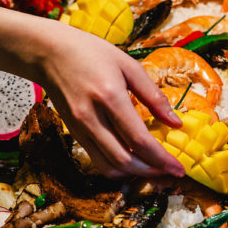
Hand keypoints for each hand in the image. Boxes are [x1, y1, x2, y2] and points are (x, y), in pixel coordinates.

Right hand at [34, 22, 185, 179]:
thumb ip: (154, 96)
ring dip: (134, 175)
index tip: (179, 169)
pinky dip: (117, 168)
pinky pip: (97, 160)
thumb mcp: (128, 65)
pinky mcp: (74, 133)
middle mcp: (92, 118)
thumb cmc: (90, 53)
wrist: (48, 52)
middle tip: (170, 173)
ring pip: (109, 167)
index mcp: (110, 97)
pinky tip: (133, 162)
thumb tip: (176, 122)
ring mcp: (80, 128)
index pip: (139, 140)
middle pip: (125, 160)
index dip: (162, 159)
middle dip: (151, 172)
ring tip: (154, 171)